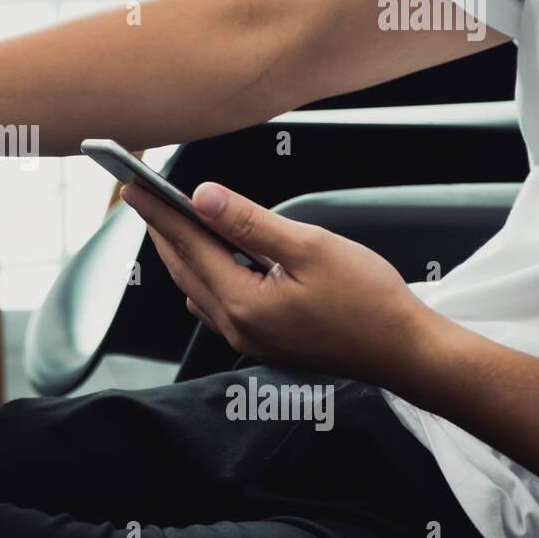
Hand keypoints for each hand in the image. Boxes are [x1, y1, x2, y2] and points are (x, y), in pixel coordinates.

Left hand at [120, 180, 437, 384]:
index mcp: (242, 303)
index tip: (133, 185)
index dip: (158, 211)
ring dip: (182, 253)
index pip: (187, 245)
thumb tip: (202, 198)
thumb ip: (250, 223)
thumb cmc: (369, 301)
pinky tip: (214, 257)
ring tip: (171, 220)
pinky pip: (217, 304)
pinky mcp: (262, 342)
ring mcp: (247, 339)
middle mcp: (236, 326)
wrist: (405, 352)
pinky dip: (207, 275)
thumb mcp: (309, 247)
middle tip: (142, 195)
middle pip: (184, 268)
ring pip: (197, 288)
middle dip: (162, 229)